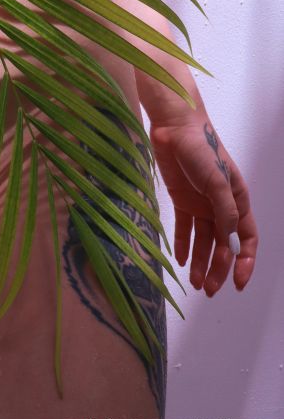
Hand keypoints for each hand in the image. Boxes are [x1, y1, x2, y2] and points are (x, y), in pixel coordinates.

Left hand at [149, 113, 257, 295]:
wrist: (173, 128)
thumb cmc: (201, 149)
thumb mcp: (218, 181)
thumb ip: (225, 210)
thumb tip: (231, 239)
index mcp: (237, 200)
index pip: (246, 238)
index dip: (245, 262)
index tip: (238, 283)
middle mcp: (220, 206)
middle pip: (223, 244)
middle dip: (219, 268)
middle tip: (209, 290)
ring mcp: (200, 204)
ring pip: (203, 240)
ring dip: (201, 262)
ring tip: (195, 283)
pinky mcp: (181, 200)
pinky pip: (184, 228)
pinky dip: (183, 245)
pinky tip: (181, 260)